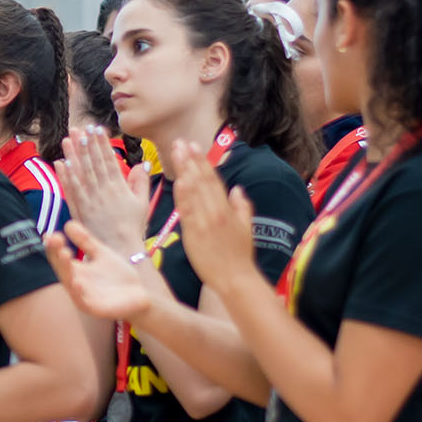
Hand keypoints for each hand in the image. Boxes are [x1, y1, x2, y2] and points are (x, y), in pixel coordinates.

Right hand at [47, 222, 150, 320]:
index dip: (54, 246)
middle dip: (57, 254)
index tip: (51, 234)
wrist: (140, 295)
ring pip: (69, 283)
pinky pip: (82, 300)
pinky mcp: (93, 308)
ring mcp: (83, 296)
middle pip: (61, 268)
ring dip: (65, 269)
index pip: (59, 256)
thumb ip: (86, 241)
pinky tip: (77, 281)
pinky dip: (78, 292)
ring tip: (64, 253)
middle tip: (56, 239)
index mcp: (75, 270)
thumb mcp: (102, 254)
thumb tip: (68, 224)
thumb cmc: (118, 276)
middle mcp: (75, 283)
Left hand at [57, 126, 151, 253]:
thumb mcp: (142, 203)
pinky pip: (71, 190)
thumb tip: (143, 164)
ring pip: (80, 173)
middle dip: (85, 144)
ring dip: (73, 155)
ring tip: (67, 139)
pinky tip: (61, 163)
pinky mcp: (79, 209)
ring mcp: (89, 200)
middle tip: (79, 128)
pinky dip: (65, 176)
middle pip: (92, 163)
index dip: (101, 144)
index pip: (108, 160)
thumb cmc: (133, 226)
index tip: (96, 129)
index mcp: (118, 187)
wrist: (119, 248)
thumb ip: (140, 182)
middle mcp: (102, 191)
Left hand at [169, 140, 259, 292]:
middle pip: (202, 180)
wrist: (235, 279)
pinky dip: (183, 195)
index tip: (193, 146)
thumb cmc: (240, 256)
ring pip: (194, 191)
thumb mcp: (246, 227)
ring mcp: (205, 222)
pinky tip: (177, 180)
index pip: (213, 180)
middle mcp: (216, 212)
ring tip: (175, 152)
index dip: (203, 161)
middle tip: (180, 142)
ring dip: (184, 170)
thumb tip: (236, 188)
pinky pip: (187, 211)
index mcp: (227, 209)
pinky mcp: (194, 233)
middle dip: (190, 159)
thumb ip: (241, 206)